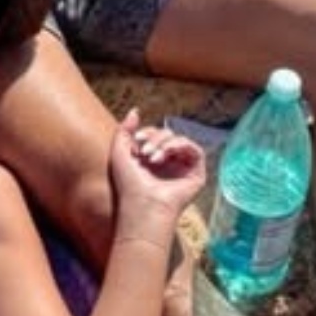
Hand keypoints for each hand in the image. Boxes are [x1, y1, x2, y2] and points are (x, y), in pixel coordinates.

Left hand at [110, 110, 206, 227]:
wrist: (141, 206)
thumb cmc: (128, 185)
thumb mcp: (119, 153)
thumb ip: (124, 130)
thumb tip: (135, 110)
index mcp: (152, 160)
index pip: (156, 135)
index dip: (148, 133)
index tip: (138, 141)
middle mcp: (169, 164)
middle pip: (168, 136)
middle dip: (156, 139)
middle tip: (145, 154)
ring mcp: (183, 169)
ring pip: (181, 141)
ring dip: (166, 143)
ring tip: (154, 158)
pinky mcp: (196, 175)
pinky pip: (195, 150)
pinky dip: (181, 145)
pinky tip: (168, 153)